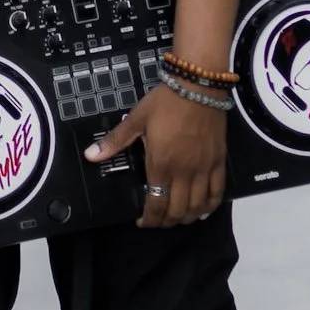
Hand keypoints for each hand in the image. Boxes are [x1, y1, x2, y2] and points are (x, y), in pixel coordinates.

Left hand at [84, 82, 226, 228]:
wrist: (198, 87)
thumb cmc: (165, 102)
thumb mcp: (136, 120)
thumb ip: (115, 141)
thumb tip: (91, 155)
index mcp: (161, 164)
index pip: (156, 203)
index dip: (149, 219)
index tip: (142, 221)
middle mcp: (184, 172)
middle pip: (176, 210)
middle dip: (165, 222)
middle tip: (158, 220)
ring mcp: (203, 169)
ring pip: (197, 206)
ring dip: (186, 218)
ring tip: (177, 218)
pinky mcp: (218, 162)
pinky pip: (217, 192)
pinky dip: (209, 206)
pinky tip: (202, 211)